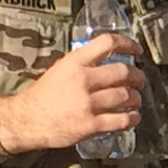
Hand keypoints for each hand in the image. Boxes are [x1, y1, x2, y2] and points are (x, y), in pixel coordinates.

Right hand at [0, 34, 144, 153]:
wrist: (27, 120)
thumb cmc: (43, 95)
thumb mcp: (59, 69)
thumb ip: (81, 63)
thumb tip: (105, 59)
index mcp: (74, 62)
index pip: (107, 43)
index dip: (128, 44)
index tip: (137, 50)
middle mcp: (83, 80)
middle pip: (124, 72)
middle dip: (137, 76)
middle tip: (139, 81)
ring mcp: (88, 103)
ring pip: (126, 96)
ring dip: (136, 98)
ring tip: (135, 100)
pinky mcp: (91, 124)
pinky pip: (122, 120)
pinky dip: (132, 118)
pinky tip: (133, 117)